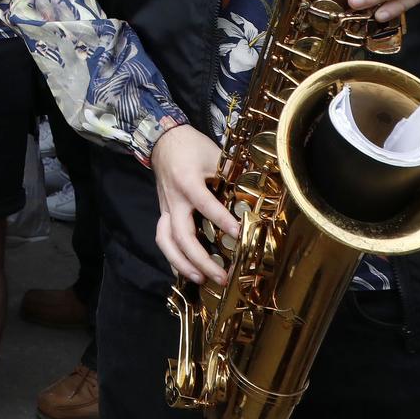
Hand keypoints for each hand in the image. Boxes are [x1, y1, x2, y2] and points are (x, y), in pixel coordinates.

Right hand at [151, 124, 234, 285]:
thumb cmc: (191, 146)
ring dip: (182, 263)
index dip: (223, 221)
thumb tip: (257, 194)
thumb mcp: (214, 154)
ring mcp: (166, 208)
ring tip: (201, 278)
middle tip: (221, 275)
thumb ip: (232, 174)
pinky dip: (173, 257)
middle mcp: (174, 199)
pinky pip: (164, 239)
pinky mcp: (164, 213)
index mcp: (187, 182)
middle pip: (182, 235)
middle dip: (200, 259)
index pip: (206, 205)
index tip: (240, 235)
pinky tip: (187, 271)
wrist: (163, 140)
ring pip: (166, 241)